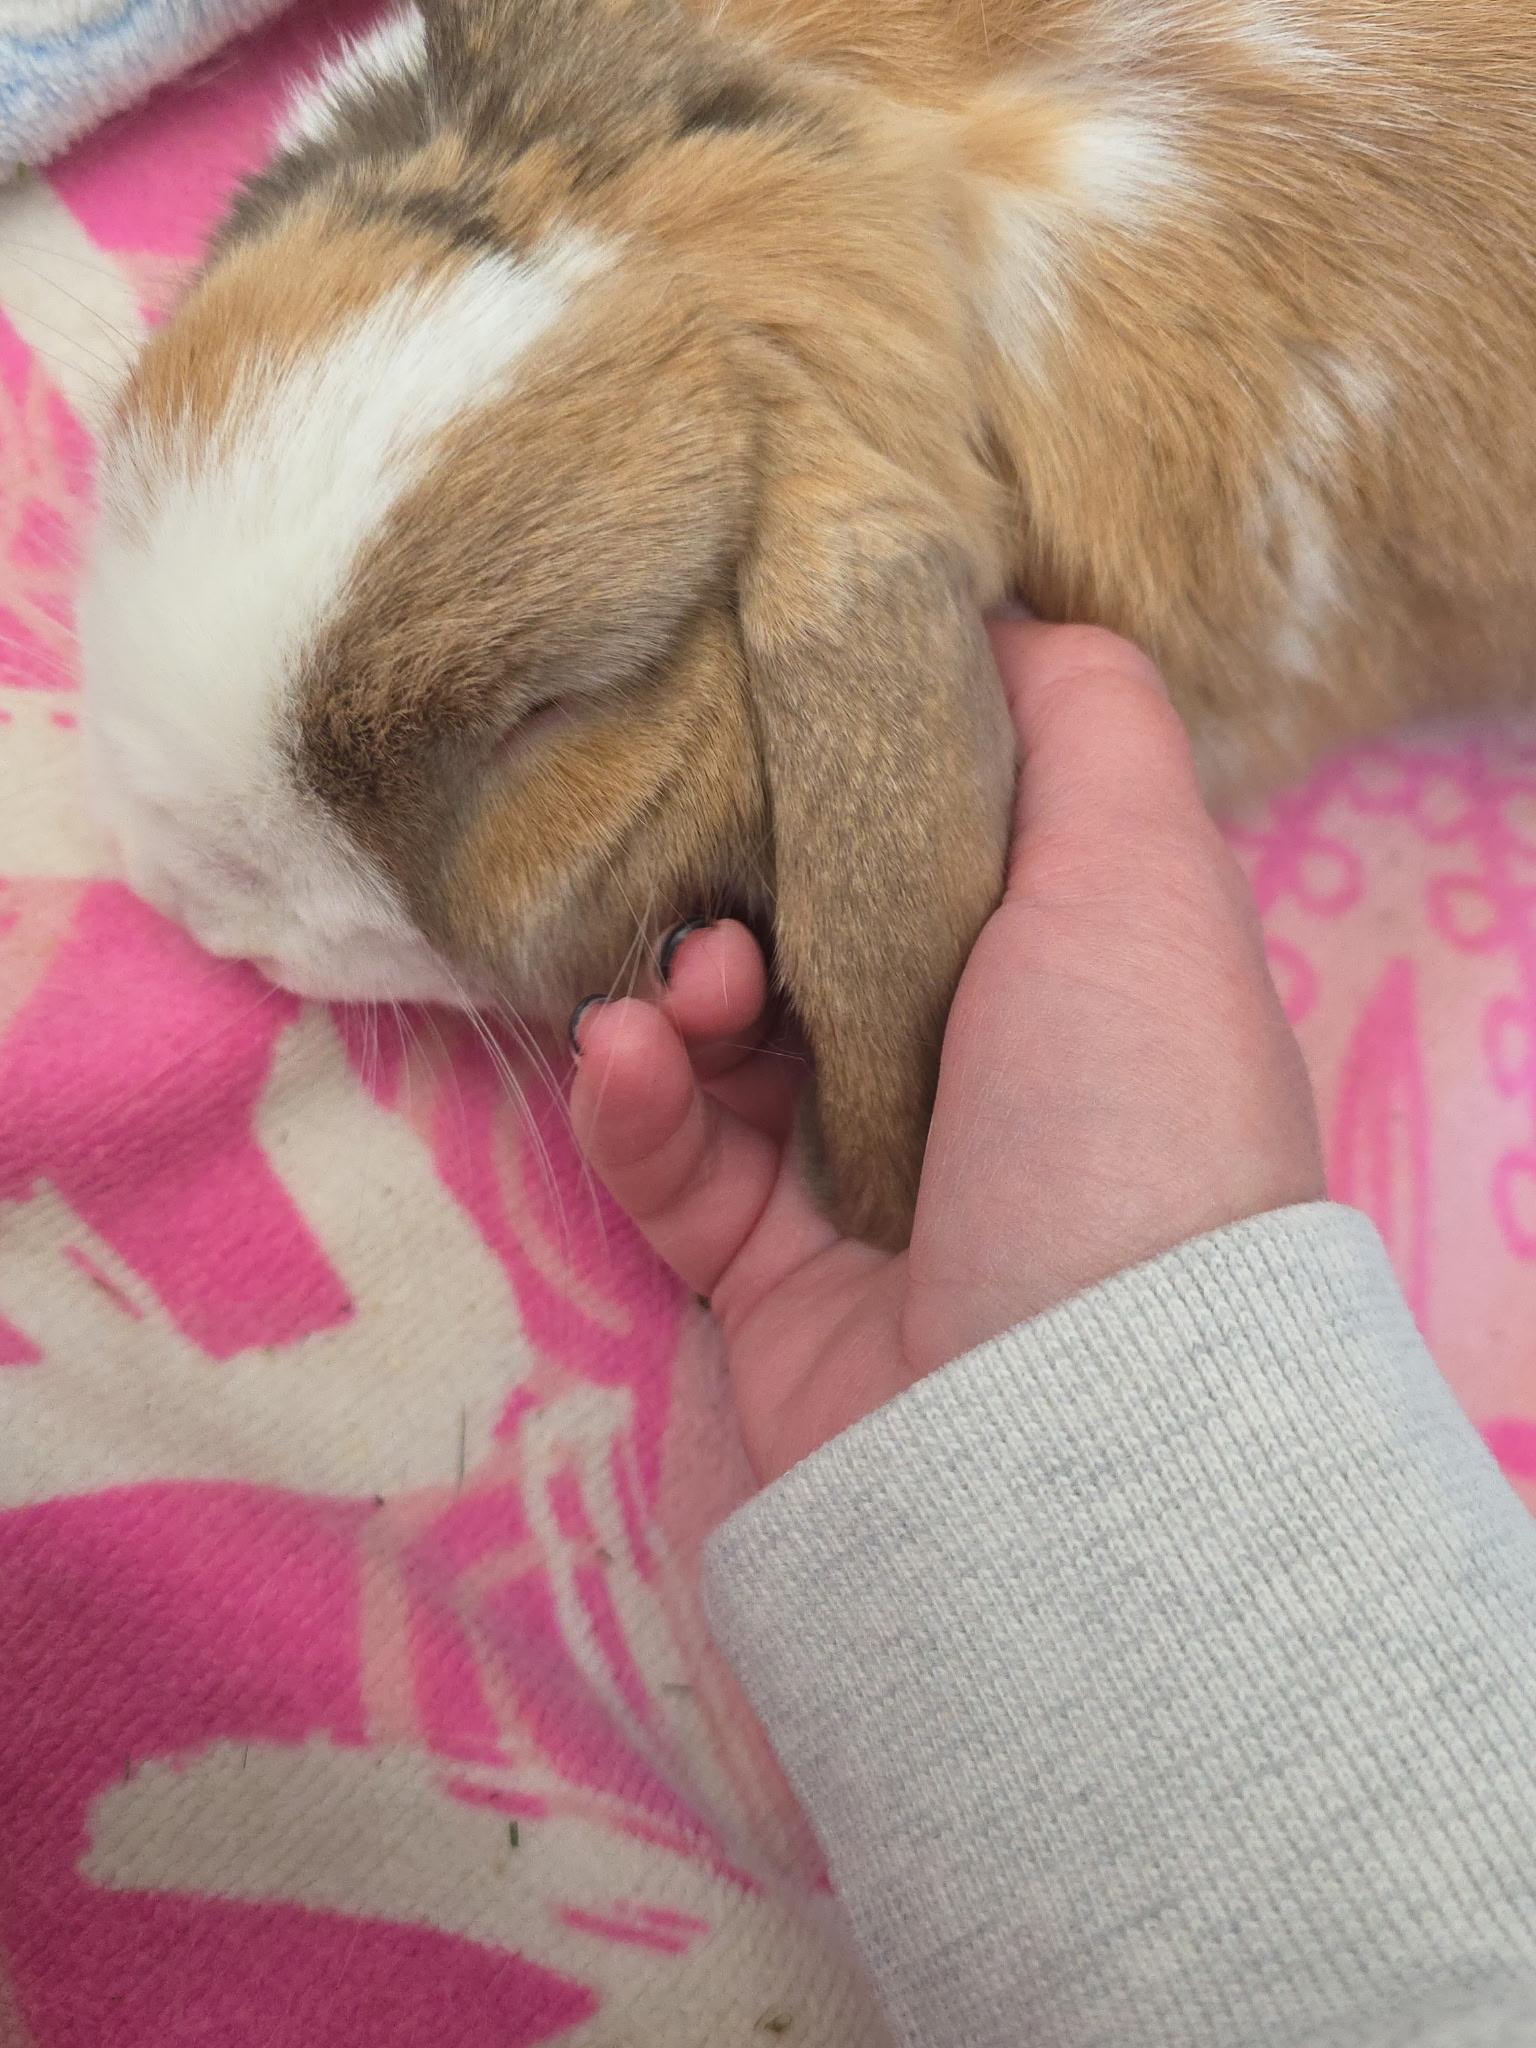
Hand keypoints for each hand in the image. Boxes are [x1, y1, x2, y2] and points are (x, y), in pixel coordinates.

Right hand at [570, 621, 1324, 1484]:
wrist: (1063, 1425)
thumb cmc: (1118, 1114)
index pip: (944, 826)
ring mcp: (865, 1172)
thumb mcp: (1143, 869)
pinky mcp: (763, 1268)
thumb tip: (995, 608)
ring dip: (681, 983)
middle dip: (746, 870)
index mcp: (1074, 966)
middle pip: (818, 918)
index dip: (858, 758)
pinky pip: (667, 1155)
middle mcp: (977, 1064)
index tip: (768, 692)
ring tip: (691, 990)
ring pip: (724, 1032)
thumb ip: (1082, 714)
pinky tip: (627, 1057)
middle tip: (718, 855)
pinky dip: (632, 1098)